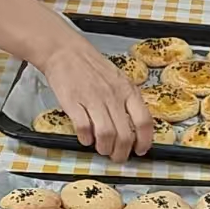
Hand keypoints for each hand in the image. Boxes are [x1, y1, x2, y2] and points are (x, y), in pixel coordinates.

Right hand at [36, 35, 152, 161]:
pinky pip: (83, 127)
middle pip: (125, 135)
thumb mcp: (118, 79)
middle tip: (117, 157)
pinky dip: (86, 139)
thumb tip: (133, 127)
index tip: (140, 151)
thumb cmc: (92, 66)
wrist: (65, 51)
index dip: (144, 141)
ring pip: (106, 134)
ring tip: (101, 149)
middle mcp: (113, 96)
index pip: (144, 121)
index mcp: (128, 90)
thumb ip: (127, 100)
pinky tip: (85, 138)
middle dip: (121, 153)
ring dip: (104, 148)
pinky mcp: (73, 102)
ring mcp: (93, 99)